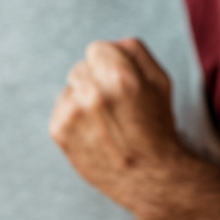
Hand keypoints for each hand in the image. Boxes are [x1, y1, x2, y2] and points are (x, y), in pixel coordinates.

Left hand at [49, 38, 185, 211]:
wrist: (148, 176)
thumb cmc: (157, 126)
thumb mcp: (161, 81)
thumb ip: (135, 51)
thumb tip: (112, 43)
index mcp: (120, 76)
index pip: (97, 48)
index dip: (110, 64)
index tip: (120, 82)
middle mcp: (93, 93)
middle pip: (81, 67)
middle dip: (96, 80)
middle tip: (115, 105)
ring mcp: (73, 113)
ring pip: (70, 87)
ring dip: (83, 97)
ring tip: (105, 120)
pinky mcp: (59, 131)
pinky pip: (61, 108)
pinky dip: (73, 117)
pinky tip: (93, 132)